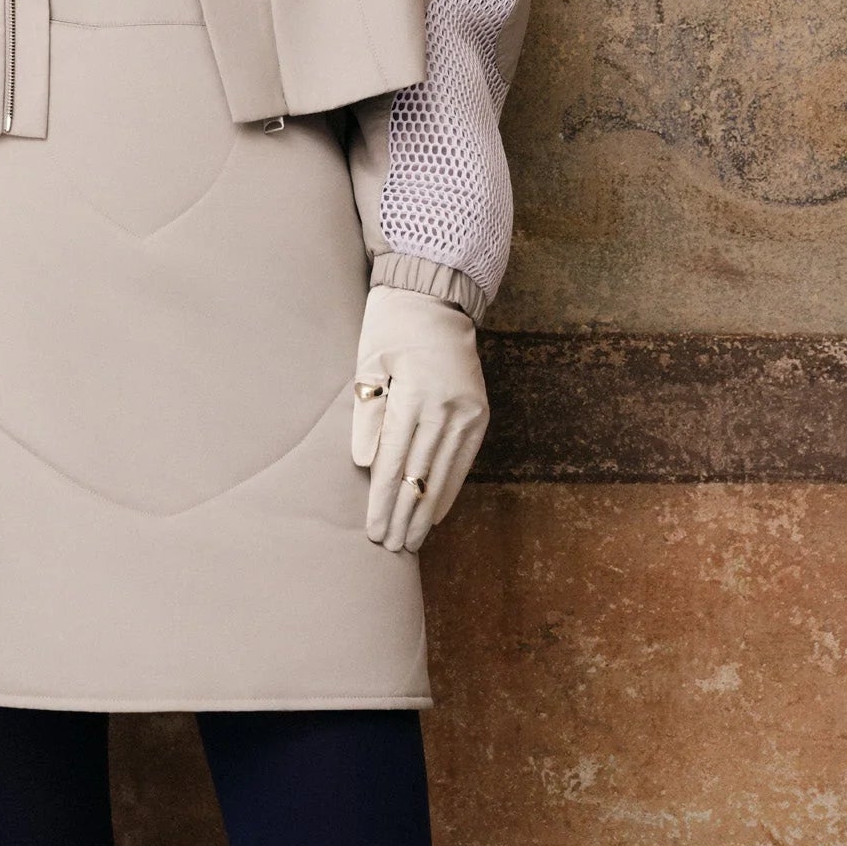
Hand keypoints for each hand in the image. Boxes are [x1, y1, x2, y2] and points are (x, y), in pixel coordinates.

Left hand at [350, 285, 489, 552]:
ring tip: (413, 540)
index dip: (383, 501)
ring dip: (427, 510)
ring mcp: (468, 412)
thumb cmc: (390, 328)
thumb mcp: (369, 364)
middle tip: (391, 547)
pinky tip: (438, 512)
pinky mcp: (480, 413)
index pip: (394, 463)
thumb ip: (368, 415)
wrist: (435, 298)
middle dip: (404, 515)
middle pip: (420, 475)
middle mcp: (447, 408)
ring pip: (445, 474)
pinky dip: (450, 488)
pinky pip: (464, 460)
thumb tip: (366, 466)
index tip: (373, 531)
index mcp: (415, 396)